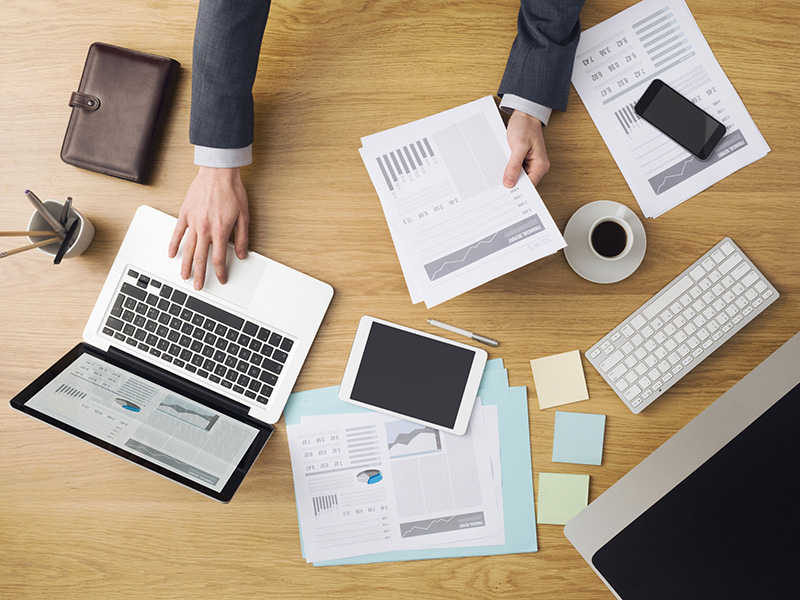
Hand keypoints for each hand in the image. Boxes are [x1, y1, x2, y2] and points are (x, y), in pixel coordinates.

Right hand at [168, 166, 248, 289]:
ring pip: (188, 248)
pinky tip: (172, 254)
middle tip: (198, 286)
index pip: (219, 258)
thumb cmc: (232, 192)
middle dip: (200, 275)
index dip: (220, 271)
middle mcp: (205, 229)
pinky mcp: (184, 214)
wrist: (218, 173)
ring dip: (186, 264)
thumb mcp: (244, 216)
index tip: (221, 279)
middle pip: (201, 258)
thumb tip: (243, 254)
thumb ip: (242, 238)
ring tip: (184, 276)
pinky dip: (173, 244)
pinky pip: (177, 232)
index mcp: (220, 231)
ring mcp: (193, 222)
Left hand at [502, 110, 549, 187]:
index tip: (505, 195)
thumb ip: (514, 166)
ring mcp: (530, 163)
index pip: (529, 185)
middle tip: (497, 189)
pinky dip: (508, 170)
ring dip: (509, 177)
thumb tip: (509, 183)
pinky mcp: (523, 160)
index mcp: (540, 165)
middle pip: (523, 183)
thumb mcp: (518, 146)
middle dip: (512, 185)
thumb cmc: (525, 127)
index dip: (517, 191)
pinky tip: (500, 170)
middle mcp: (537, 166)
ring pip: (518, 177)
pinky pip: (515, 170)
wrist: (524, 115)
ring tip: (498, 180)